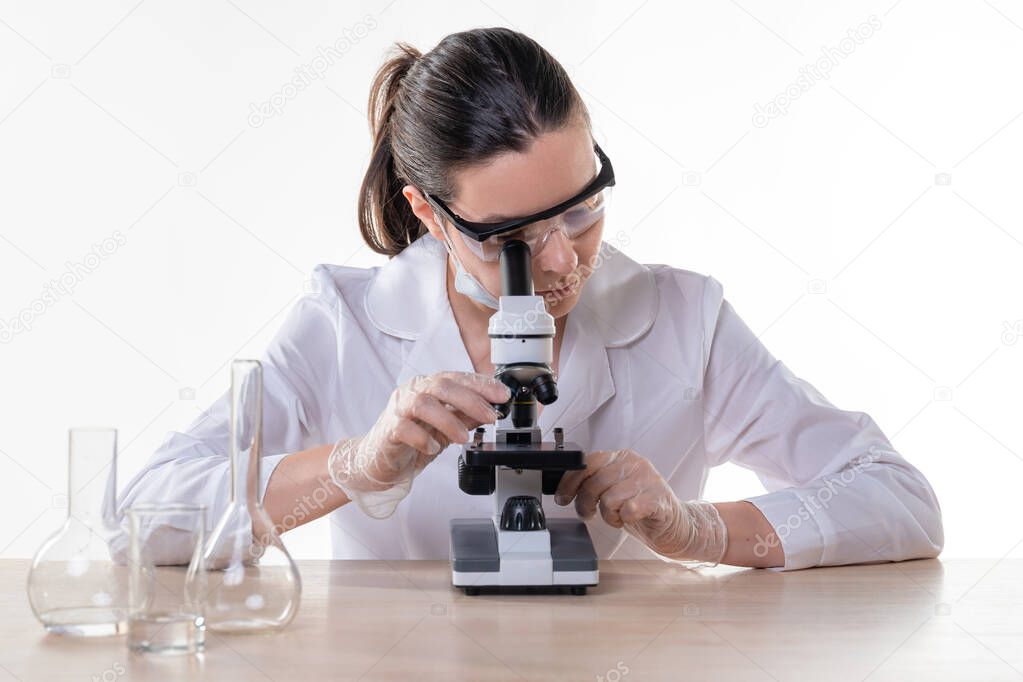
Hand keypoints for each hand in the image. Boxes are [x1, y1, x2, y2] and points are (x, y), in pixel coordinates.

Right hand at [328, 371, 510, 517]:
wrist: (377, 461)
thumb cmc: (410, 440)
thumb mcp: (445, 429)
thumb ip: (465, 417)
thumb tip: (491, 410)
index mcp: (428, 387)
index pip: (457, 378)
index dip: (482, 385)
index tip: (503, 395)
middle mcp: (413, 391)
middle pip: (442, 386)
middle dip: (471, 400)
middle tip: (490, 417)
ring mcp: (398, 409)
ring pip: (424, 403)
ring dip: (448, 420)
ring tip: (463, 438)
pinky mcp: (388, 430)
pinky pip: (405, 428)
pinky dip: (423, 438)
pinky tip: (433, 448)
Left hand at [554, 449, 727, 563]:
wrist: (677, 526)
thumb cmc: (642, 508)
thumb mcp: (614, 490)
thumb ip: (595, 483)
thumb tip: (566, 487)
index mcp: (622, 457)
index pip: (587, 462)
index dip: (570, 482)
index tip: (563, 498)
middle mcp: (635, 464)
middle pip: (595, 482)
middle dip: (585, 503)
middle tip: (589, 514)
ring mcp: (649, 480)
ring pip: (609, 498)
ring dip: (608, 515)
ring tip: (617, 517)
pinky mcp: (658, 499)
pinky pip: (627, 510)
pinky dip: (623, 519)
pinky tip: (629, 519)